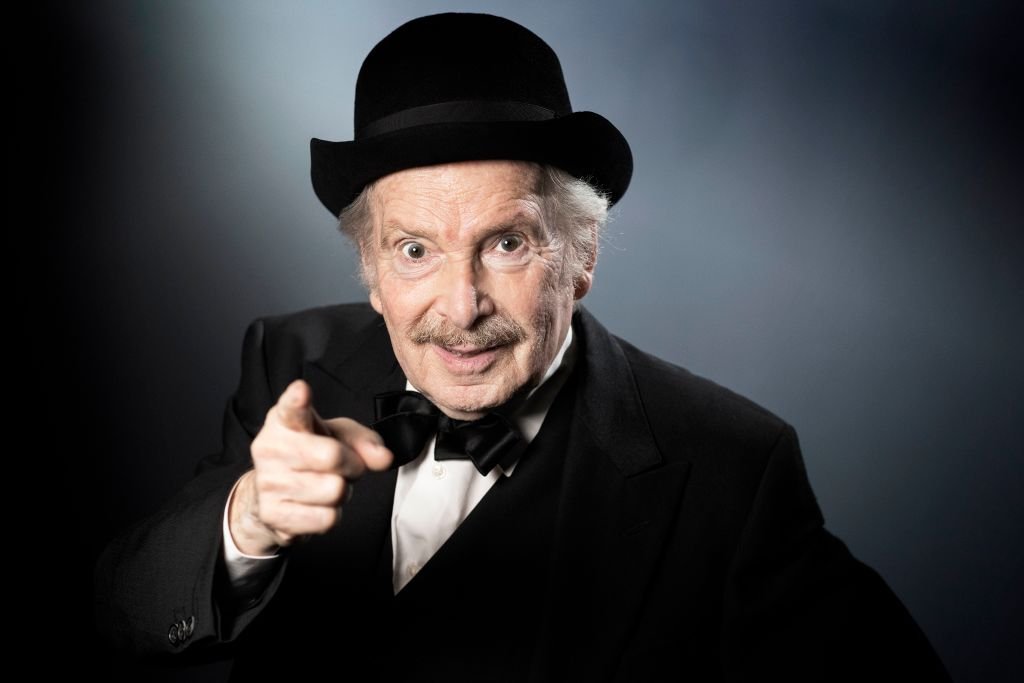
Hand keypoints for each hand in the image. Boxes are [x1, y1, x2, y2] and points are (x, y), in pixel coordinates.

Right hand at [228, 379, 392, 554]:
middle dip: (352, 465)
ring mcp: (268, 482)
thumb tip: (383, 458)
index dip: (297, 400)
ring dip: (341, 492)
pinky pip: (326, 518)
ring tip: (325, 484)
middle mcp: (270, 448)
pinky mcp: (272, 514)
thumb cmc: (310, 455)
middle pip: (332, 457)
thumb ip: (365, 441)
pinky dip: (332, 515)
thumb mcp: (338, 436)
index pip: (291, 408)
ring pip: (334, 490)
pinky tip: (317, 505)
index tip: (302, 392)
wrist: (272, 494)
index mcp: (285, 420)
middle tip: (345, 466)